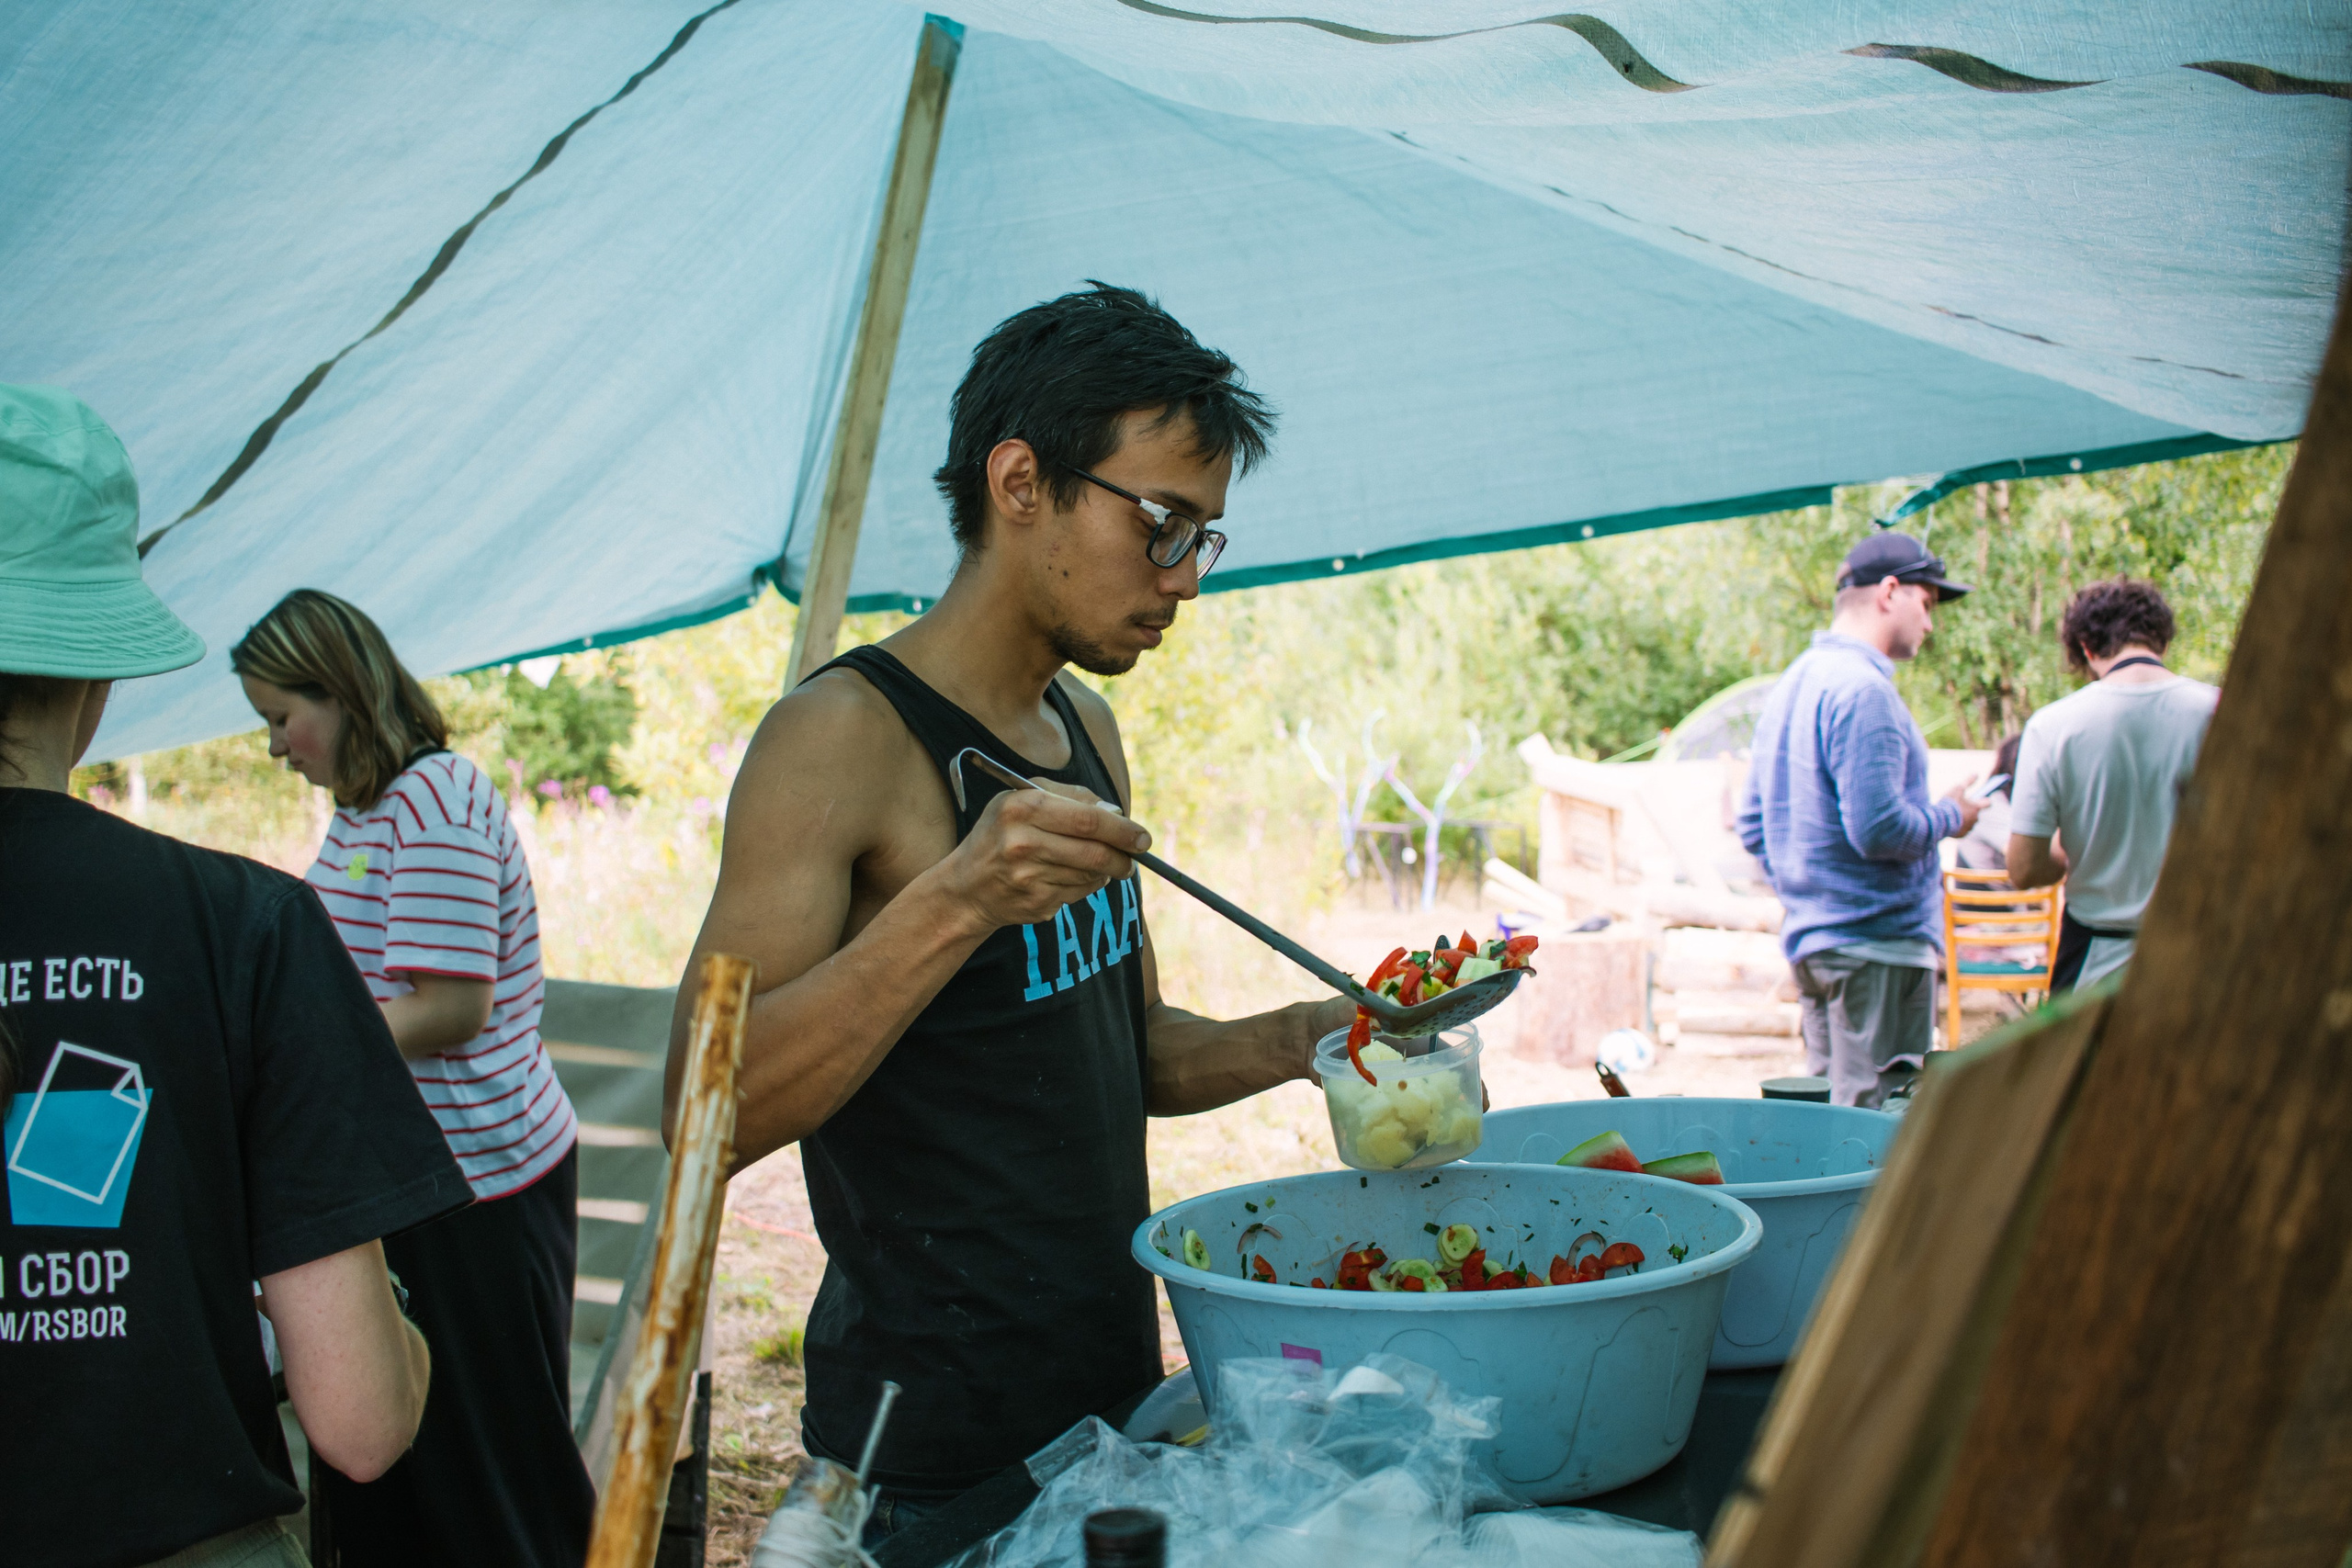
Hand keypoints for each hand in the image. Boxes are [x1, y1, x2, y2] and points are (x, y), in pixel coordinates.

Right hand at [932, 777, 1149, 934]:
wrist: (966, 887)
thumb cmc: (1000, 834)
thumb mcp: (1022, 799)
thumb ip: (1070, 797)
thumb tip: (1115, 812)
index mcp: (1022, 808)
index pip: (1087, 819)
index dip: (1122, 829)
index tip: (1141, 836)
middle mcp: (1023, 843)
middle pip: (1094, 852)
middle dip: (1123, 854)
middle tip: (1135, 854)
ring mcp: (1029, 878)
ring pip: (1091, 875)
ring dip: (1106, 869)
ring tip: (1102, 862)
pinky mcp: (1036, 904)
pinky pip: (1080, 893)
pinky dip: (1088, 885)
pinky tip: (1074, 875)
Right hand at [1942, 773, 1985, 835]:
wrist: (1939, 821)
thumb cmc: (1949, 804)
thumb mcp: (1957, 789)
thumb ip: (1968, 782)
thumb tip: (1976, 774)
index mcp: (1976, 808)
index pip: (1988, 803)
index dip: (1985, 800)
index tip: (1981, 799)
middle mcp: (1975, 819)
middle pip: (1976, 813)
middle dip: (1969, 810)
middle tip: (1958, 806)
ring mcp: (1969, 828)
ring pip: (1968, 822)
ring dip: (1963, 819)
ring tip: (1951, 815)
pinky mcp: (1962, 835)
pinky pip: (1962, 830)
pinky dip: (1957, 826)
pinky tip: (1949, 823)